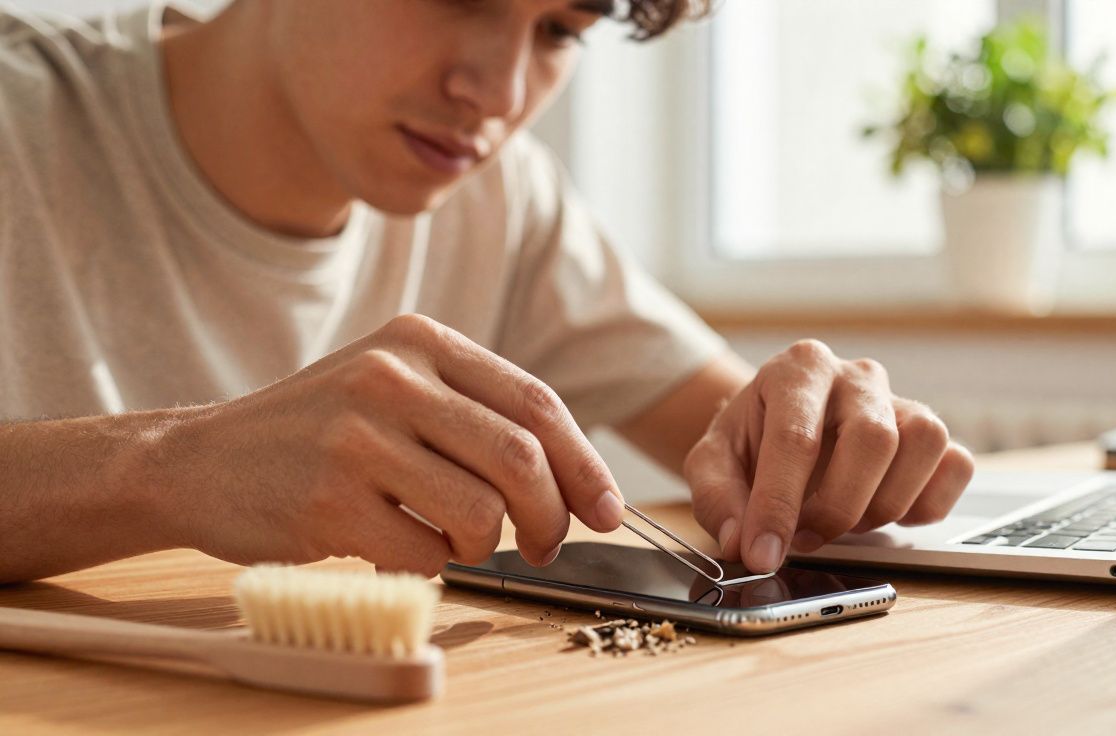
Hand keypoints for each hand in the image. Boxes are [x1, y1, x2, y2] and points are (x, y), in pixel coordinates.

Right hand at [153, 314, 622, 576]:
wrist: (198, 459)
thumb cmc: (318, 432)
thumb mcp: (393, 386)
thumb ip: (475, 414)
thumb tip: (576, 482)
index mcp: (420, 340)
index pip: (536, 404)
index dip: (585, 465)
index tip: (607, 511)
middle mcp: (390, 376)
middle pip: (521, 458)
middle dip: (552, 517)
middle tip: (544, 545)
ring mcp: (355, 437)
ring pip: (481, 513)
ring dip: (488, 547)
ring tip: (457, 543)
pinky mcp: (326, 500)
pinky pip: (424, 553)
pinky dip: (434, 566)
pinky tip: (405, 548)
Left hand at [683, 340, 974, 573]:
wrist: (778, 426)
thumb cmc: (750, 442)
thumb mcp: (712, 463)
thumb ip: (717, 498)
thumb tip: (742, 541)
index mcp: (798, 369)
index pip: (796, 438)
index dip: (778, 504)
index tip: (765, 553)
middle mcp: (856, 376)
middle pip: (874, 437)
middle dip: (839, 506)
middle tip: (808, 538)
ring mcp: (901, 401)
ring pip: (923, 444)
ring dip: (885, 503)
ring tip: (845, 521)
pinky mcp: (931, 434)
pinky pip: (956, 466)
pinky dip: (927, 503)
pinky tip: (885, 512)